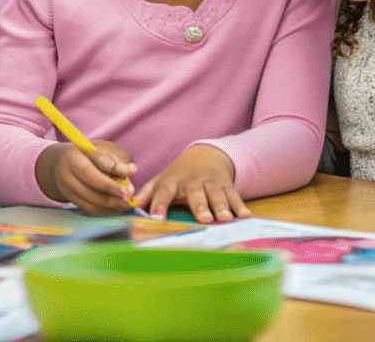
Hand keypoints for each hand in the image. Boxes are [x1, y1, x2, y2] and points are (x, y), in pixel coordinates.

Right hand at [36, 140, 136, 214]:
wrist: (65, 162)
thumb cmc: (88, 156)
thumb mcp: (101, 153)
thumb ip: (116, 162)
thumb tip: (131, 170)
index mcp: (73, 157)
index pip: (91, 173)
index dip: (109, 183)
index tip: (126, 190)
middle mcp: (66, 174)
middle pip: (90, 191)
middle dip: (112, 197)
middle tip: (128, 199)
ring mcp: (66, 189)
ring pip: (90, 203)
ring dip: (111, 206)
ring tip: (126, 204)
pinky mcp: (70, 199)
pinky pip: (89, 209)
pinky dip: (105, 210)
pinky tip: (117, 207)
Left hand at [133, 144, 248, 223]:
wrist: (205, 156)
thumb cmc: (178, 175)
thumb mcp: (161, 180)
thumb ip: (146, 193)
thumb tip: (129, 204)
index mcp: (173, 181)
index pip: (164, 192)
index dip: (159, 205)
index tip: (156, 218)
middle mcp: (193, 181)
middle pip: (196, 194)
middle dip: (199, 206)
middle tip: (203, 219)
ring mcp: (212, 183)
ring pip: (217, 195)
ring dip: (221, 207)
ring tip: (224, 219)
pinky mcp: (227, 186)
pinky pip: (235, 196)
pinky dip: (240, 206)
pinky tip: (245, 216)